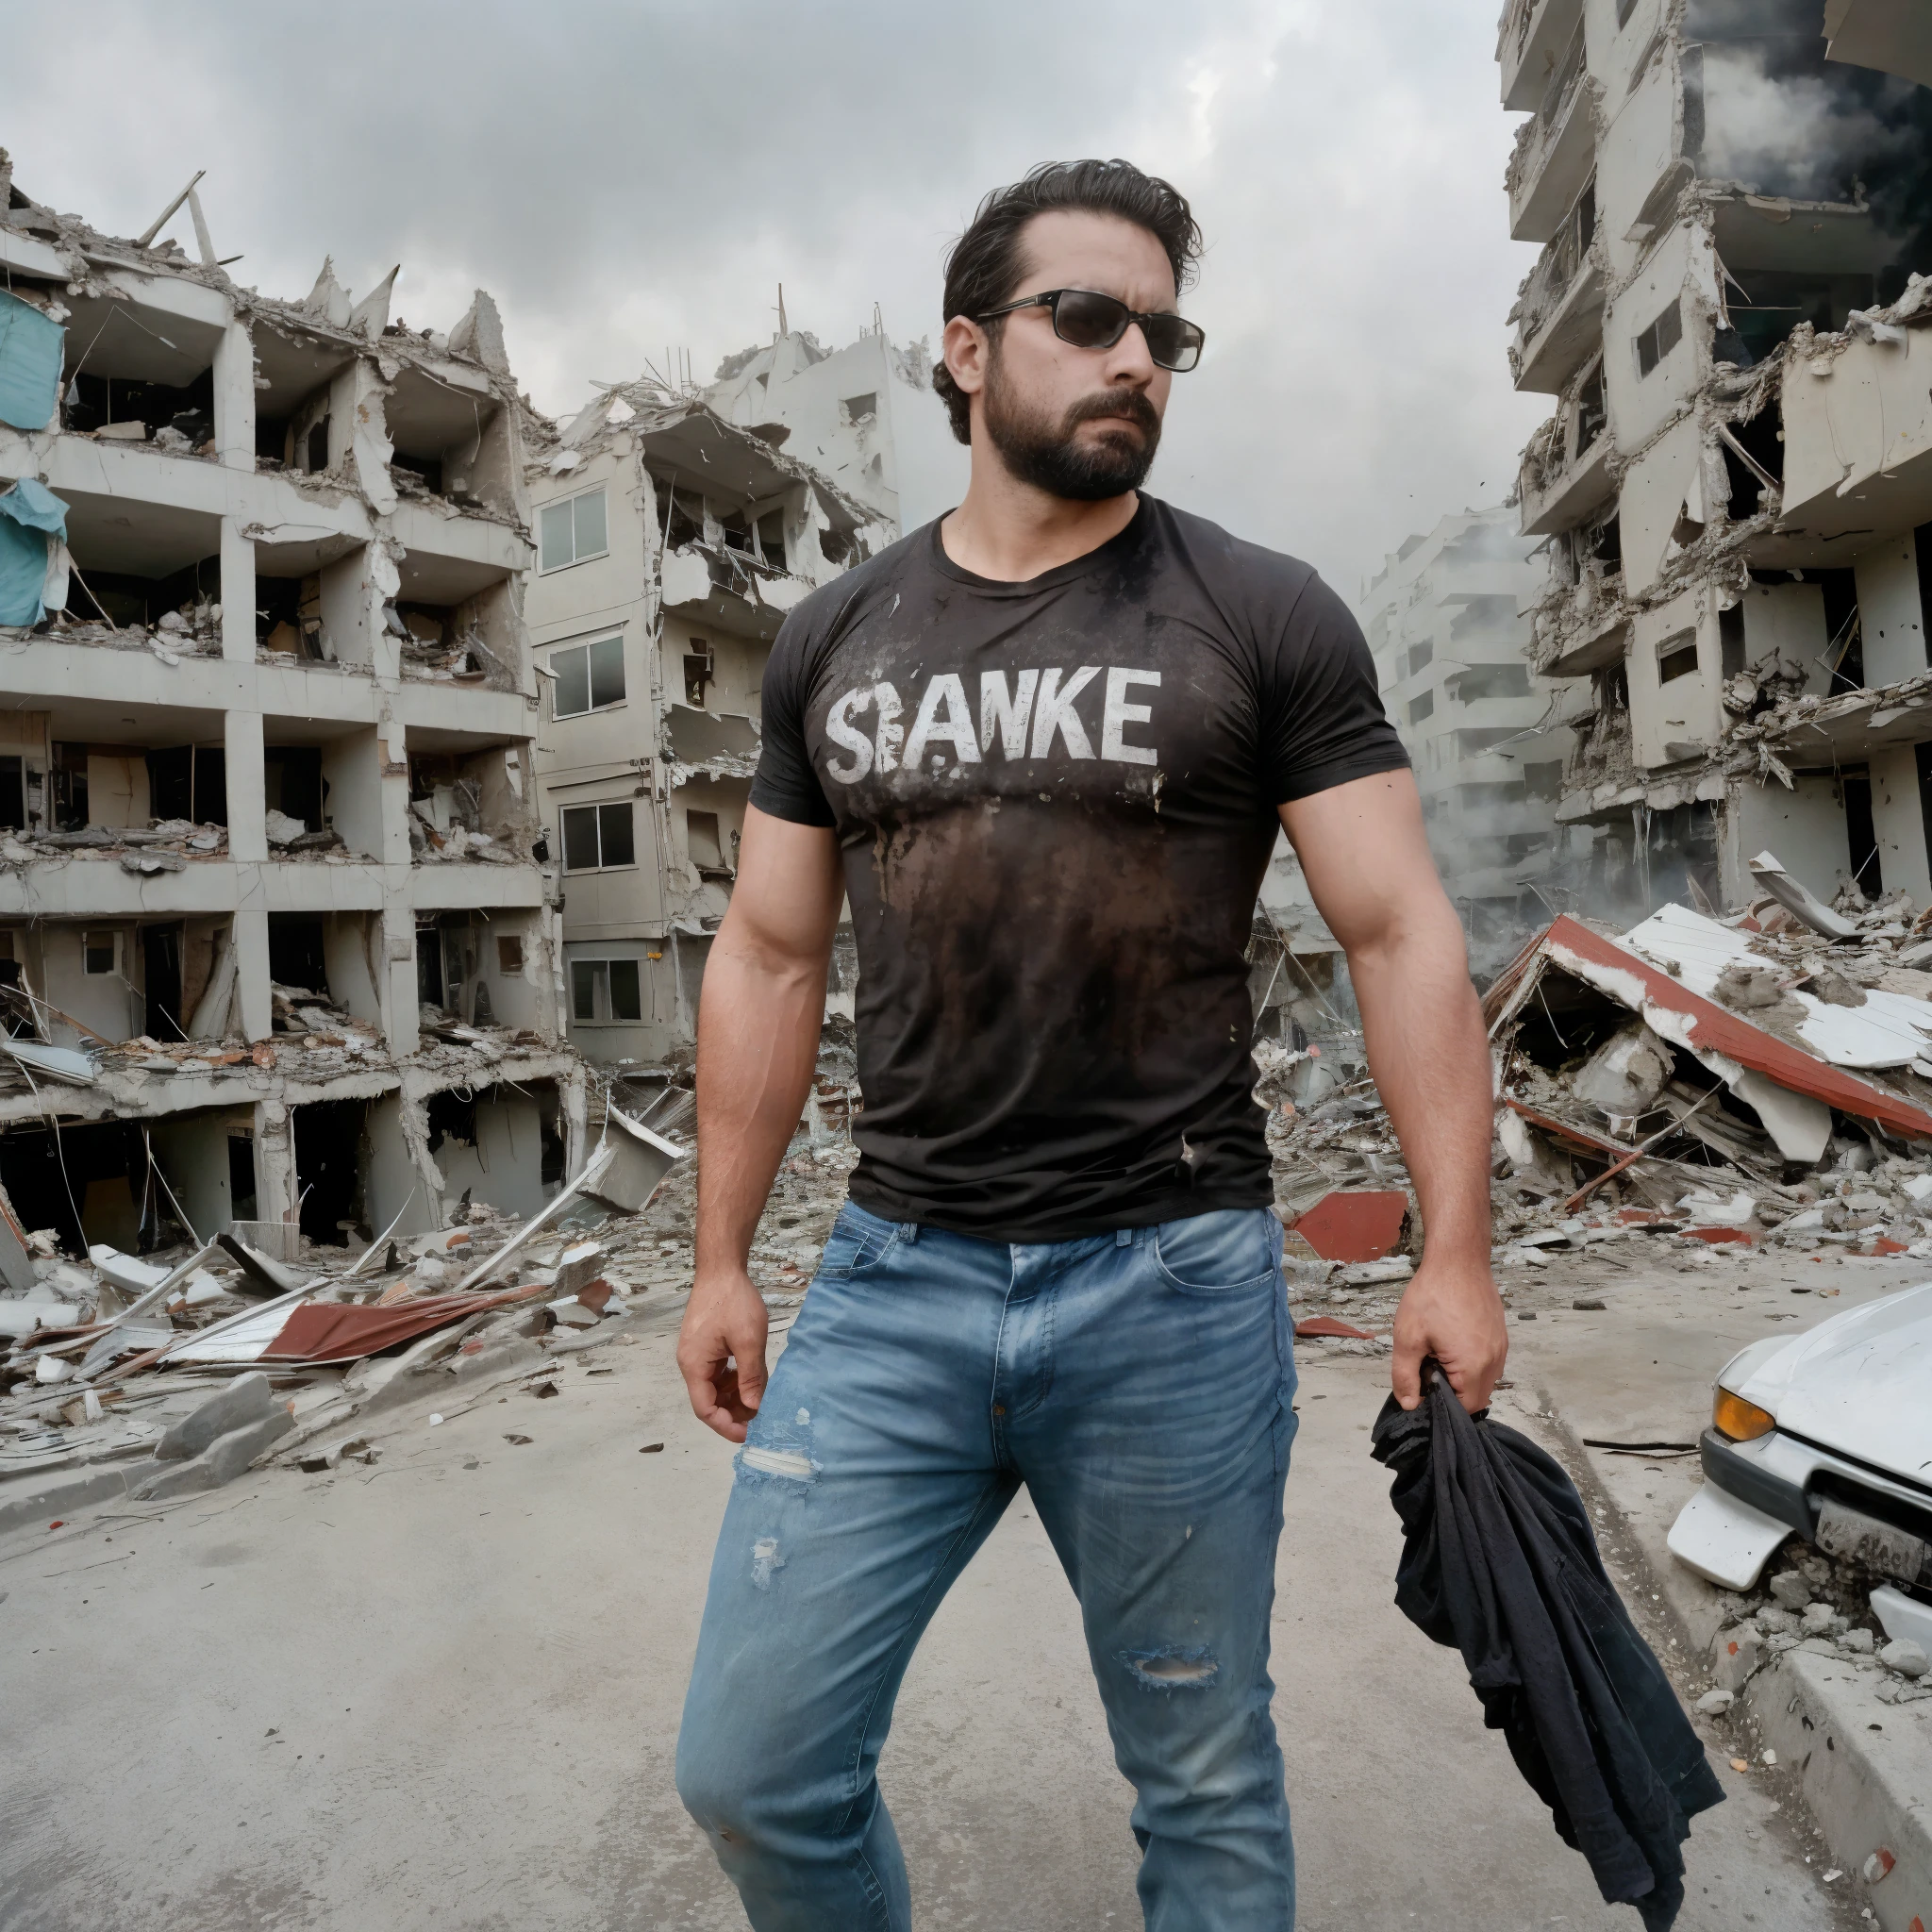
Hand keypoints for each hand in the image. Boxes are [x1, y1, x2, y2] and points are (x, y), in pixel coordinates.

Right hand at [677, 1266, 770, 1442]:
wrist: (721, 1268)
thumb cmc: (734, 1301)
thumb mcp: (748, 1340)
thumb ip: (750, 1376)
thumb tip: (754, 1407)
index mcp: (694, 1365)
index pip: (705, 1409)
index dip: (726, 1425)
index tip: (749, 1434)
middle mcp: (691, 1363)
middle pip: (709, 1400)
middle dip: (733, 1411)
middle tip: (761, 1415)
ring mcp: (697, 1354)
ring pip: (715, 1387)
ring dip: (735, 1396)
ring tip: (760, 1396)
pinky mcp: (706, 1346)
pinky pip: (718, 1373)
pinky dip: (734, 1380)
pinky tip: (752, 1377)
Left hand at [1391, 1253, 1506, 1414]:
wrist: (1459, 1259)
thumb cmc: (1432, 1296)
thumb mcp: (1408, 1338)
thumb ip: (1406, 1376)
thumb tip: (1410, 1405)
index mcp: (1474, 1366)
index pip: (1466, 1408)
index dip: (1443, 1405)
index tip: (1424, 1389)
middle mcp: (1495, 1361)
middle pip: (1477, 1396)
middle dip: (1452, 1392)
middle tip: (1428, 1370)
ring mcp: (1501, 1347)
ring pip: (1484, 1380)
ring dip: (1462, 1378)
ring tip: (1438, 1355)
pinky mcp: (1500, 1335)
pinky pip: (1488, 1362)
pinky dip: (1471, 1363)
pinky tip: (1450, 1343)